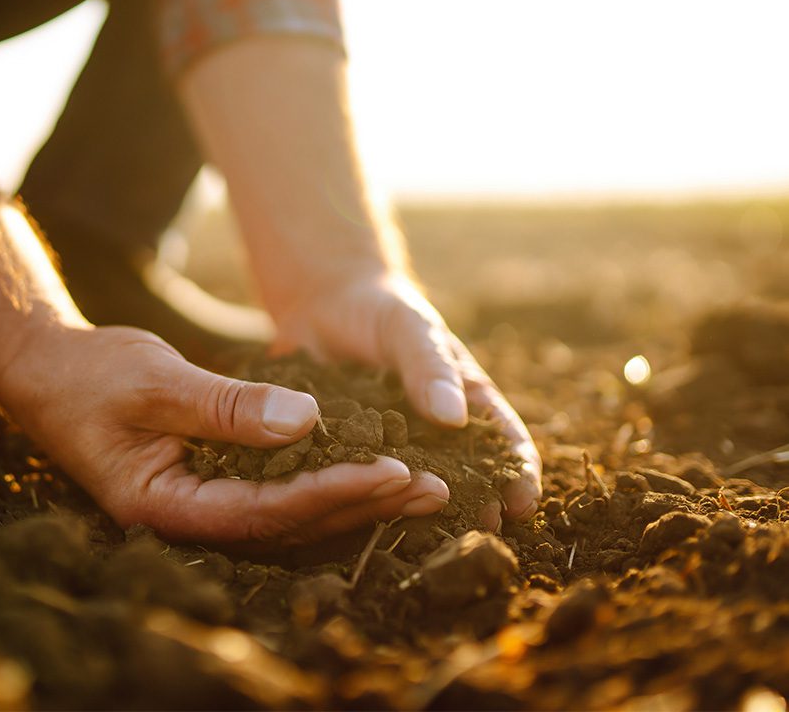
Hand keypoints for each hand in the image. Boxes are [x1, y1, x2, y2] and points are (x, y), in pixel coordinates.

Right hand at [0, 323, 450, 543]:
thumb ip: (225, 406)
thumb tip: (309, 421)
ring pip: (289, 512)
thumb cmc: (89, 374)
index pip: (265, 511)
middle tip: (432, 487)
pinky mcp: (211, 480)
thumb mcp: (153, 381)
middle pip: (288, 524)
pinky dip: (324, 477)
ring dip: (353, 497)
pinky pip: (276, 488)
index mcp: (165, 506)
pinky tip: (368, 467)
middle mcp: (187, 517)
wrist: (45, 369)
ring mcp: (199, 502)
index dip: (333, 492)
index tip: (393, 471)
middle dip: (360, 504)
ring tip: (420, 485)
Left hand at [273, 271, 541, 528]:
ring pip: (414, 487)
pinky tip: (363, 522)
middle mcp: (434, 432)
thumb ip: (430, 367)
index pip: (503, 442)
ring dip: (423, 514)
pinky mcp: (349, 453)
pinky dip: (366, 501)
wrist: (323, 303)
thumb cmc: (382, 311)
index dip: (518, 474)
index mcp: (465, 400)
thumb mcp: (410, 329)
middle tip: (480, 538)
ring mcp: (393, 446)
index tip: (522, 504)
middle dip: (477, 508)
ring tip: (429, 544)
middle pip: (465, 478)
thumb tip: (454, 418)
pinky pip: (360, 480)